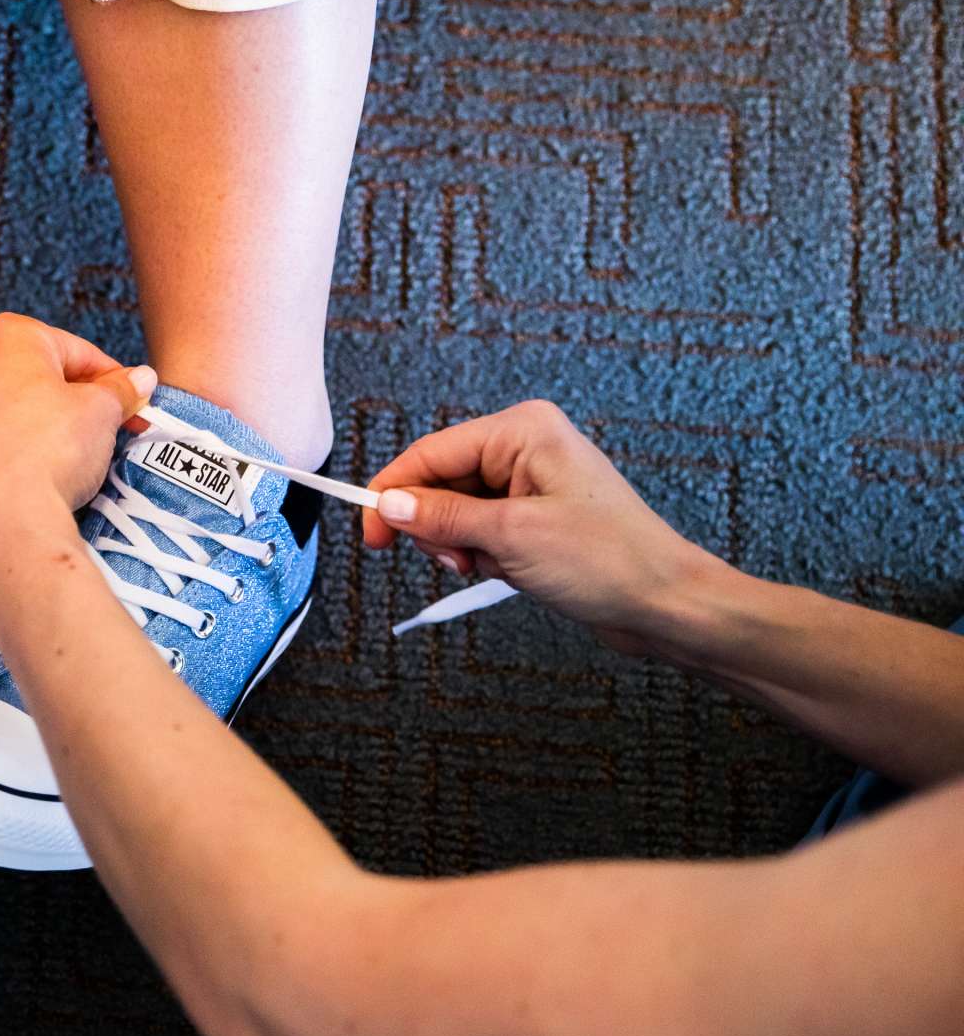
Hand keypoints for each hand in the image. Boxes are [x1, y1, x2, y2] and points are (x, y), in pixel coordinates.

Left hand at [0, 313, 155, 541]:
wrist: (8, 523)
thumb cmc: (51, 455)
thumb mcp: (103, 411)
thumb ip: (120, 389)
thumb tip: (136, 380)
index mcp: (8, 340)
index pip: (72, 350)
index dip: (106, 375)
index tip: (124, 395)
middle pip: (29, 377)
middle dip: (65, 398)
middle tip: (98, 425)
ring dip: (25, 426)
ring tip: (57, 456)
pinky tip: (16, 475)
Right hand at [364, 400, 723, 653]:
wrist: (666, 603)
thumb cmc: (610, 561)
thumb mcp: (511, 536)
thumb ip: (442, 517)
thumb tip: (387, 505)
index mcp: (522, 431)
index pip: (431, 452)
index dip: (392, 492)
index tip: (370, 534)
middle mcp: (526, 448)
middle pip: (440, 480)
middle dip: (437, 526)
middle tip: (454, 560)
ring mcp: (532, 482)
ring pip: (457, 509)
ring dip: (460, 545)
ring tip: (490, 567)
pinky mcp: (536, 515)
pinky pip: (482, 528)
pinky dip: (482, 554)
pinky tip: (506, 571)